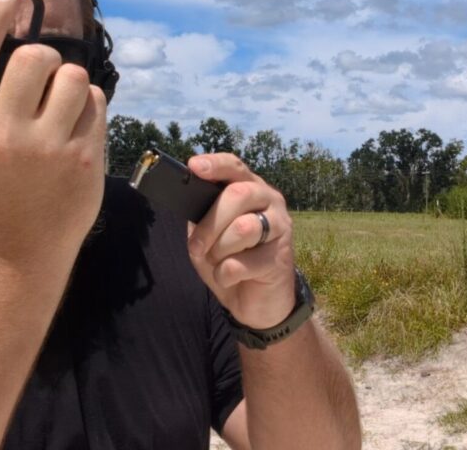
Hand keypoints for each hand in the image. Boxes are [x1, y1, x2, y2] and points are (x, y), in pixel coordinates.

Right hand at [0, 0, 106, 268]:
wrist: (15, 253)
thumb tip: (12, 44)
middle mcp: (5, 132)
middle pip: (34, 57)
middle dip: (44, 59)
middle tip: (42, 80)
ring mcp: (49, 147)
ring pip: (74, 77)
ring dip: (72, 83)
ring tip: (62, 107)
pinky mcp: (85, 159)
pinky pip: (98, 104)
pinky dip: (91, 106)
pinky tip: (77, 128)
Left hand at [187, 153, 296, 329]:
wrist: (258, 302)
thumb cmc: (231, 261)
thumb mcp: (208, 236)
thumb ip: (201, 216)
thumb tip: (186, 201)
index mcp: (251, 189)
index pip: (235, 167)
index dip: (215, 165)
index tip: (194, 166)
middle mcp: (270, 201)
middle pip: (238, 194)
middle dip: (210, 223)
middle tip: (197, 247)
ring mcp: (279, 228)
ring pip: (242, 228)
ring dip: (218, 250)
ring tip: (217, 262)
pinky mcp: (279, 258)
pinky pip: (241, 263)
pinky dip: (224, 274)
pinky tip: (230, 278)